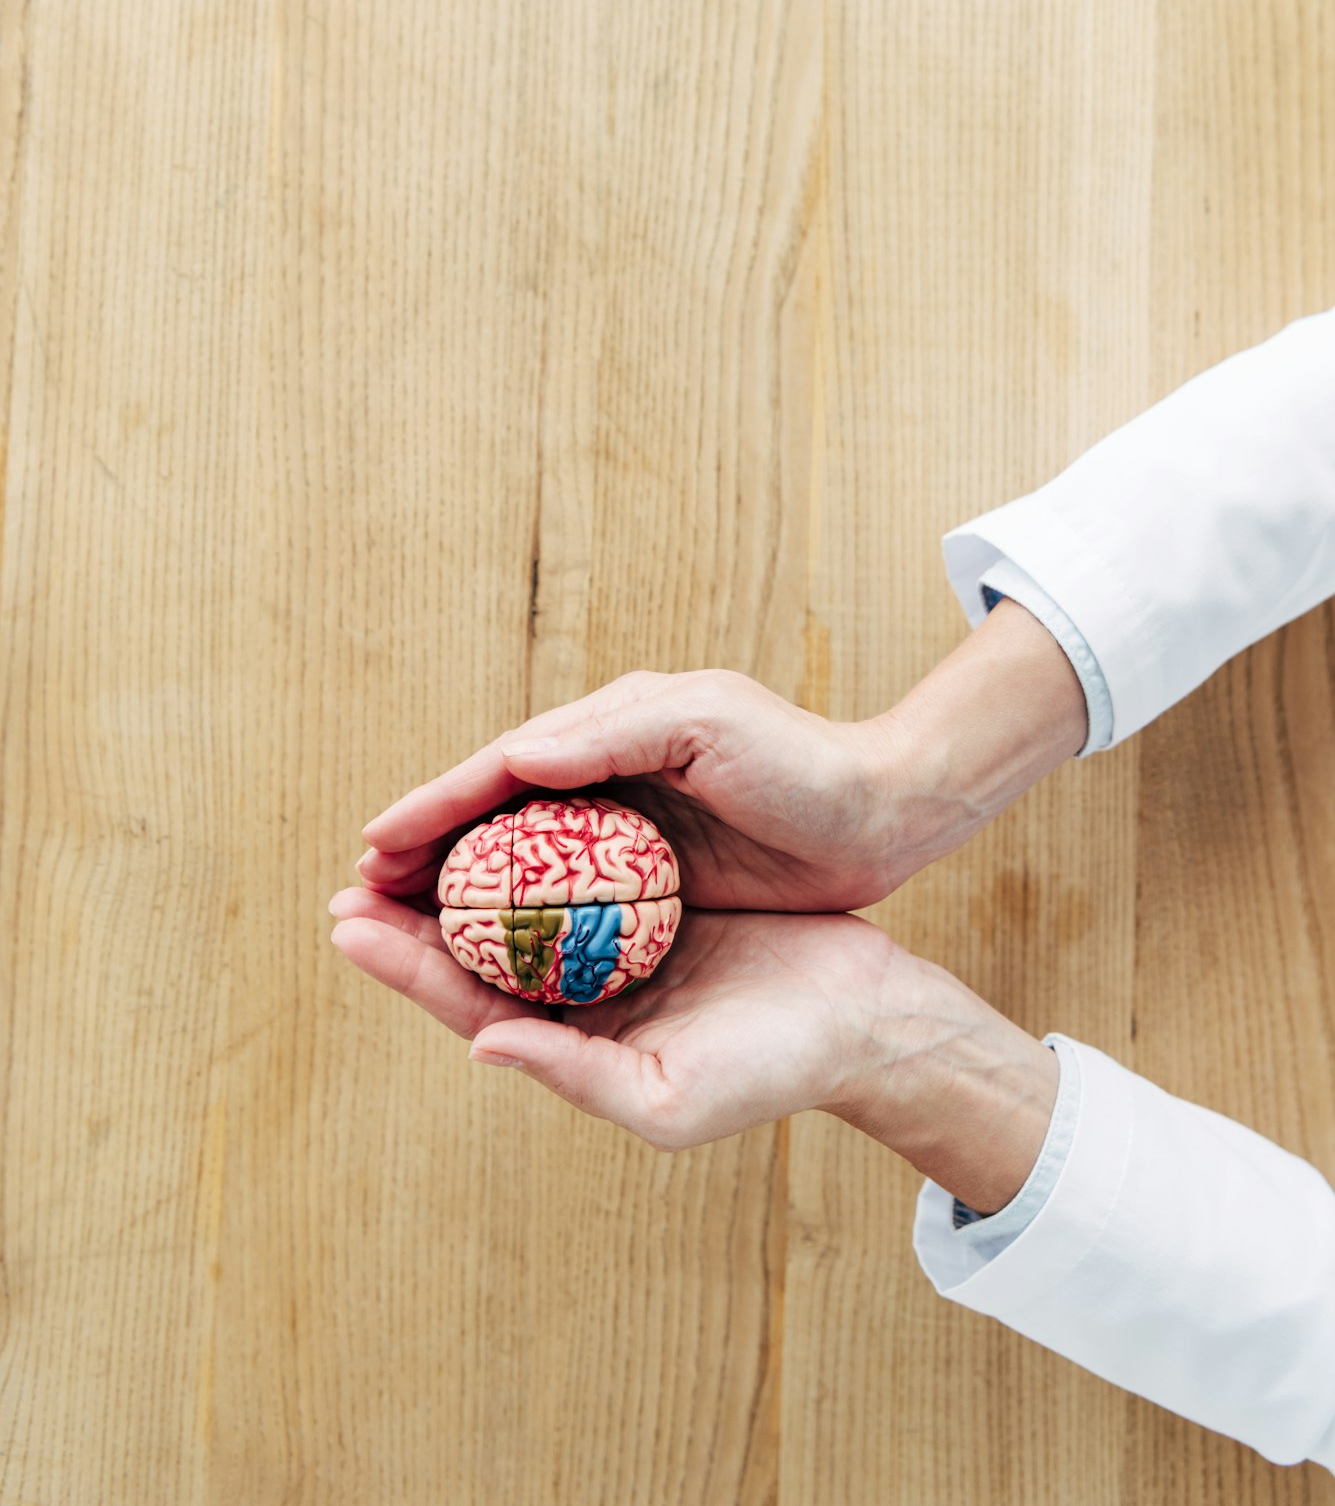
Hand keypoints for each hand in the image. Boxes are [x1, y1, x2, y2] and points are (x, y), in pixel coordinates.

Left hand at [327, 888, 1057, 1211]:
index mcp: (578, 1048)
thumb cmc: (773, 1069)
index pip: (468, 1004)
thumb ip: (572, 1074)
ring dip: (464, 876)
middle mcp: (587, 1002)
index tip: (346, 920)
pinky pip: (579, 873)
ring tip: (408, 837)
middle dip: (410, 916)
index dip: (401, 963)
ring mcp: (621, 954)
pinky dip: (535, 848)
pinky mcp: (657, 907)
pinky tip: (506, 810)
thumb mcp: (669, 1099)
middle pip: (478, 954)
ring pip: (521, 910)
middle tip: (351, 873)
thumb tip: (480, 1047)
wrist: (865, 1019)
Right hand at [355, 601, 1087, 911]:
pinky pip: (564, 896)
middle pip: (492, 819)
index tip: (369, 848)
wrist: (880, 812)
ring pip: (518, 862)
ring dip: (456, 891)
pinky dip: (514, 917)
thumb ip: (609, 732)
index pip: (498, 771)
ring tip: (394, 925)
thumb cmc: (798, 763)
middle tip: (355, 897)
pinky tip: (484, 950)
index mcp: (607, 731)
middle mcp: (606, 775)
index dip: (431, 809)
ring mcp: (628, 827)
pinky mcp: (654, 874)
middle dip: (424, 854)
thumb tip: (514, 757)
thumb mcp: (707, 723)